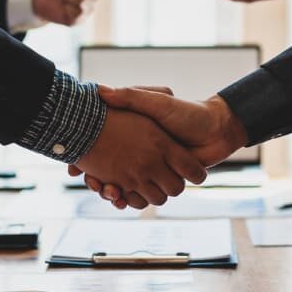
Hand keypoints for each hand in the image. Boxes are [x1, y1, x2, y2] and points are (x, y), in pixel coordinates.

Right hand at [72, 87, 247, 207]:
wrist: (216, 130)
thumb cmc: (186, 112)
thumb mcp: (156, 101)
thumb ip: (131, 96)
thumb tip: (101, 91)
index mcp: (137, 138)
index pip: (103, 150)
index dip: (87, 160)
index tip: (75, 166)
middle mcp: (141, 156)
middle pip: (110, 173)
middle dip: (99, 180)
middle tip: (90, 180)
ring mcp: (151, 170)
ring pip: (123, 187)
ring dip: (113, 192)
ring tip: (106, 190)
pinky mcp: (163, 182)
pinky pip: (141, 196)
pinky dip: (129, 200)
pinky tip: (120, 198)